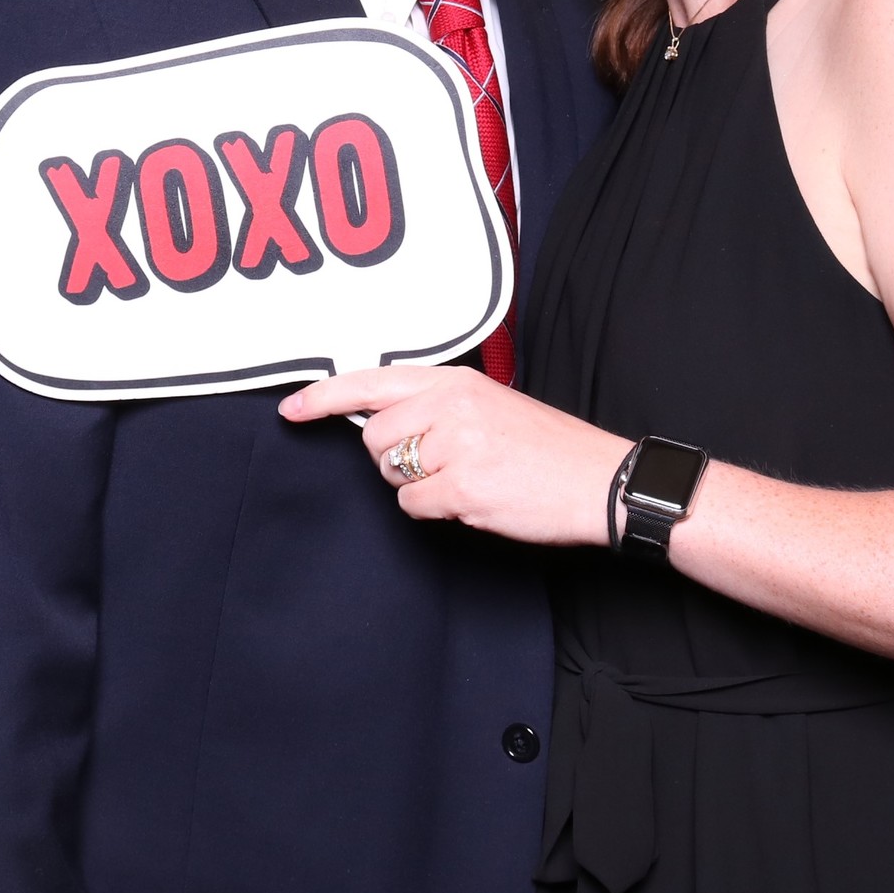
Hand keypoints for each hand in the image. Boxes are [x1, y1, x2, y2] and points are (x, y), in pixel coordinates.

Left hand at [280, 364, 629, 546]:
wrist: (600, 481)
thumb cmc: (548, 449)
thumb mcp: (491, 405)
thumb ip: (438, 406)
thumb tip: (383, 424)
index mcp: (457, 381)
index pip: (372, 381)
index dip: (324, 397)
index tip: (292, 409)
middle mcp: (452, 405)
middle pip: (373, 438)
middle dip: (394, 459)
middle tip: (442, 464)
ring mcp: (456, 446)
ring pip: (390, 474)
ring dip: (417, 486)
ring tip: (467, 479)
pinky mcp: (463, 488)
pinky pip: (413, 506)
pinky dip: (436, 511)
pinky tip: (474, 500)